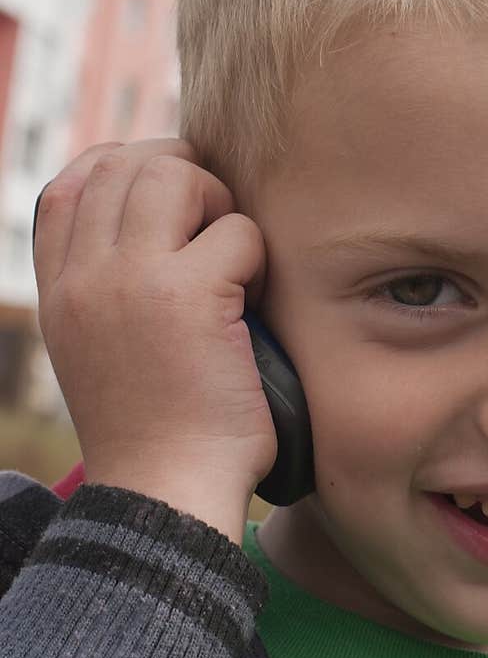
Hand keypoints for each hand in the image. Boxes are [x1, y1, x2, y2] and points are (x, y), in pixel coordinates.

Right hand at [32, 139, 276, 542]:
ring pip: (174, 177)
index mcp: (60, 291)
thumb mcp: (98, 350)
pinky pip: (237, 231)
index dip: (122, 167)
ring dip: (218, 205)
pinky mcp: (189, 297)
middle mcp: (85, 278)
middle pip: (124, 165)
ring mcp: (131, 282)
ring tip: (233, 261)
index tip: (168, 194)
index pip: (69, 186)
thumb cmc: (154, 429)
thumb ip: (106, 286)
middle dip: (183, 176)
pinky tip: (254, 303)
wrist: (168, 492)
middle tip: (217, 225)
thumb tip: (157, 220)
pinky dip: (257, 257)